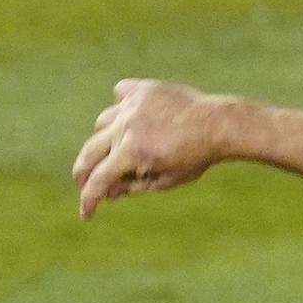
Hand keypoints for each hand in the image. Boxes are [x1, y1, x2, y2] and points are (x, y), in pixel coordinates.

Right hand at [72, 79, 237, 218]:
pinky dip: (120, 108)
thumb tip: (109, 190)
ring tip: (114, 150)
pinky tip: (129, 118)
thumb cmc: (196, 158)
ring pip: (102, 123)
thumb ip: (133, 185)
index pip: (99, 180)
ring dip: (104, 140)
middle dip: (84, 173)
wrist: (219, 124)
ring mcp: (132, 105)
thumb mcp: (165, 180)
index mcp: (131, 152)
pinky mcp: (142, 89)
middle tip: (85, 183)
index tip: (87, 213)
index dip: (89, 200)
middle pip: (90, 152)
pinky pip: (120, 96)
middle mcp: (125, 126)